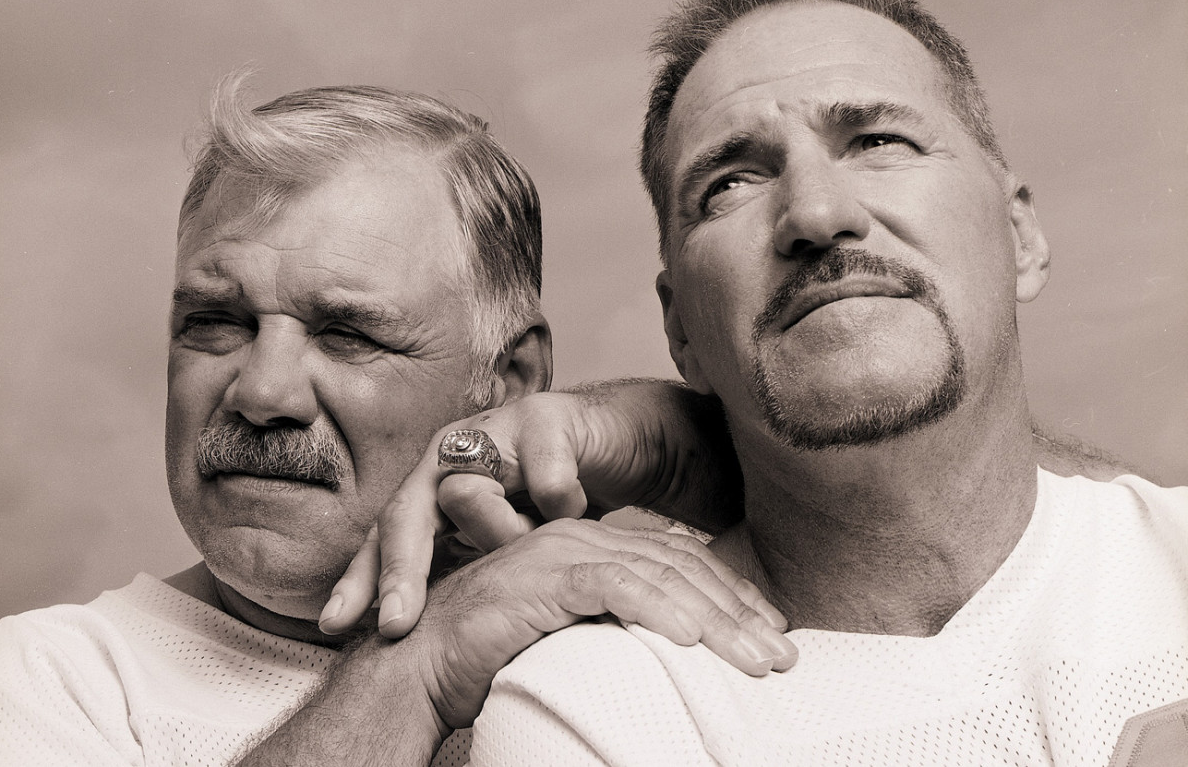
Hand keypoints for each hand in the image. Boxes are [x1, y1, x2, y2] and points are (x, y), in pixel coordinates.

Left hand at [319, 382, 742, 636]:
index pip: (384, 535)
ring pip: (465, 491)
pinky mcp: (546, 419)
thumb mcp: (511, 541)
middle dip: (396, 569)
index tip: (334, 628)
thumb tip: (432, 642)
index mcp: (436, 483)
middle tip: (395, 623)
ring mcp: (495, 430)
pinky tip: (579, 512)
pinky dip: (563, 505)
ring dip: (497, 533)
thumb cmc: (559, 497)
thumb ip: (472, 569)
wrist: (622, 440)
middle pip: (404, 510)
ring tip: (533, 546)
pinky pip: (544, 478)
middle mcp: (453, 452)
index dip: (359, 580)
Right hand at [406, 518, 795, 729]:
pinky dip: (658, 611)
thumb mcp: (572, 636)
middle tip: (785, 654)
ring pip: (658, 578)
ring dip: (717, 622)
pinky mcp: (541, 577)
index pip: (678, 562)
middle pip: (680, 568)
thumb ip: (615, 627)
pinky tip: (694, 639)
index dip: (731, 596)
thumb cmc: (493, 657)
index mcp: (592, 545)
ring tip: (759, 660)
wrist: (419, 665)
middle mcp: (581, 538)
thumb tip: (672, 654)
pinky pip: (612, 588)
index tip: (772, 632)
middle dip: (740, 613)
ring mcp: (561, 553)